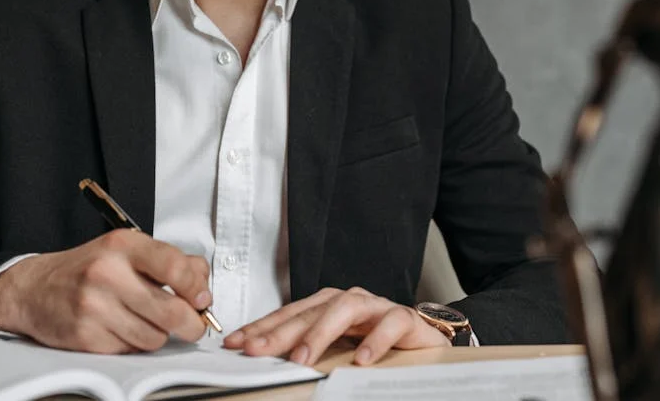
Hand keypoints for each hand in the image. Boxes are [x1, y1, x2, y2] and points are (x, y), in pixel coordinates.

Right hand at [0, 229, 212, 352]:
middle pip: (172, 311)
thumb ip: (170, 262)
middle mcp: (108, 274)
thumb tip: (202, 288)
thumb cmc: (88, 268)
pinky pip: (130, 350)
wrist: (33, 289)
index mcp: (123, 245)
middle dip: (191, 323)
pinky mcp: (85, 336)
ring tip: (145, 321)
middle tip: (193, 324)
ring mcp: (95, 307)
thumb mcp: (127, 250)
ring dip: (158, 334)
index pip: (175, 267)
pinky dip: (134, 344)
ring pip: (155, 337)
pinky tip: (122, 329)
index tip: (201, 298)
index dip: (197, 287)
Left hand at [223, 287, 448, 366]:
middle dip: (281, 332)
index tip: (236, 342)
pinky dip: (375, 341)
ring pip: (345, 309)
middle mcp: (349, 300)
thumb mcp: (337, 348)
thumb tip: (266, 359)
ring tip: (303, 359)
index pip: (289, 314)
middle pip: (311, 311)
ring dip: (321, 334)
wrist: (424, 338)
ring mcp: (376, 306)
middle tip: (258, 350)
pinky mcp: (404, 318)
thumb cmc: (375, 342)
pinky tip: (361, 360)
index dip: (262, 327)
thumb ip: (309, 349)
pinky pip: (389, 324)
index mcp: (328, 304)